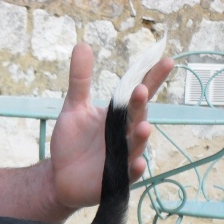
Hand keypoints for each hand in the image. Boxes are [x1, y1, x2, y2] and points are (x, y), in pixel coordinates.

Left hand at [50, 43, 173, 210]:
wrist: (58, 176)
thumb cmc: (71, 143)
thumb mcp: (74, 108)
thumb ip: (80, 80)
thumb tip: (82, 45)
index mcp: (119, 115)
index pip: (139, 95)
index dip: (152, 79)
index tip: (165, 60)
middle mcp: (126, 133)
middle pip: (138, 116)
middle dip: (140, 105)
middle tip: (140, 91)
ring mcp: (123, 156)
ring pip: (137, 145)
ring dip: (141, 137)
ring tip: (143, 127)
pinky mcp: (117, 178)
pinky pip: (130, 174)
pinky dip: (134, 169)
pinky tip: (136, 163)